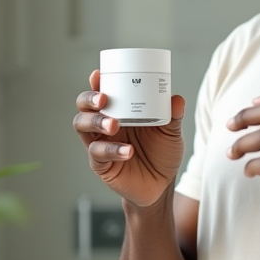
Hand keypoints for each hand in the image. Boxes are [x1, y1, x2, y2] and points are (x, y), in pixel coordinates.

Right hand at [73, 70, 186, 206]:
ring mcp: (100, 143)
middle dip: (89, 99)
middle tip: (104, 99)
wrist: (161, 185)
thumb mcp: (171, 133)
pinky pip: (97, 154)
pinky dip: (112, 150)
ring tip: (114, 125)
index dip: (96, 83)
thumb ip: (173, 116)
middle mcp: (104, 125)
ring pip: (82, 126)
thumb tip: (177, 99)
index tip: (98, 74)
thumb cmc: (162, 154)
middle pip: (84, 107)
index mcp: (119, 111)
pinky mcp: (101, 164)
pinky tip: (128, 151)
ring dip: (96, 122)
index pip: (101, 93)